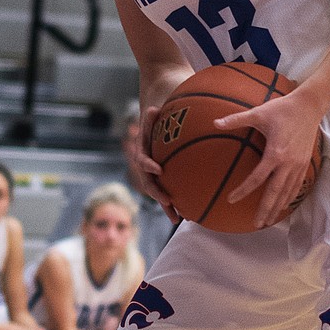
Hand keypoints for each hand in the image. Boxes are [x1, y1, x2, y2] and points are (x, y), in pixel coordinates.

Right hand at [134, 105, 179, 222]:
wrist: (155, 116)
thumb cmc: (157, 112)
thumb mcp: (154, 110)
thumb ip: (153, 114)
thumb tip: (153, 110)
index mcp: (142, 148)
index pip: (141, 158)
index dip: (148, 165)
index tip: (158, 169)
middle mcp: (146, 162)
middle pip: (148, 181)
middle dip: (157, 193)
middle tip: (168, 201)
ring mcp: (153, 171)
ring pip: (158, 191)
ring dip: (166, 205)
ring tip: (177, 219)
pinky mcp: (163, 175)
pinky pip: (168, 190)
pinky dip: (175, 203)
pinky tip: (187, 214)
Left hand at [213, 88, 325, 228]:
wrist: (309, 106)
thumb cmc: (282, 108)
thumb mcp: (258, 112)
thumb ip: (236, 119)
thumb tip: (214, 122)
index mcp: (275, 153)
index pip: (257, 178)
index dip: (244, 190)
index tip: (232, 199)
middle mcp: (288, 163)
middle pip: (275, 193)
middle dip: (265, 210)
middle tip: (256, 224)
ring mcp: (299, 165)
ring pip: (287, 192)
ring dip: (278, 207)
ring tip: (269, 220)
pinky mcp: (305, 163)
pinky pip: (297, 185)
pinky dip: (289, 197)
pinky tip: (284, 204)